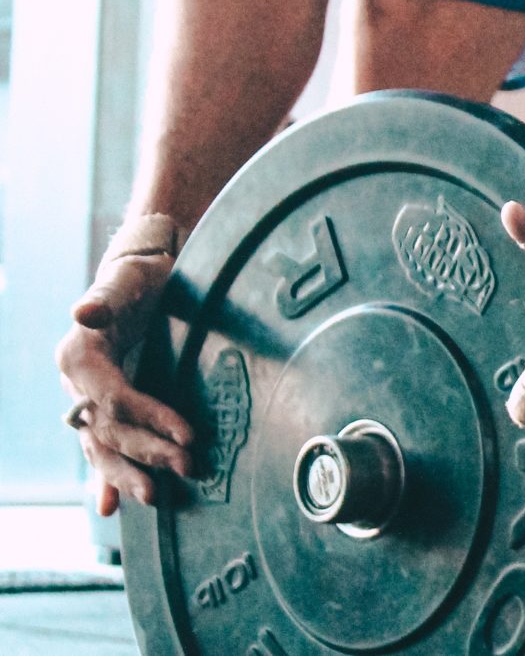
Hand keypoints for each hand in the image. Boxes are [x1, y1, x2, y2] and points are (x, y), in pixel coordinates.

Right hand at [56, 248, 196, 515]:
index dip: (149, 417)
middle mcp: (76, 383)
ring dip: (125, 475)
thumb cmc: (138, 277)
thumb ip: (105, 299)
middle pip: (109, 429)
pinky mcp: (104, 407)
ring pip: (101, 446)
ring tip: (152, 498)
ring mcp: (87, 399)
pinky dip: (106, 477)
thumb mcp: (126, 281)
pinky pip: (102, 447)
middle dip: (146, 453)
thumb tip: (84, 312)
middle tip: (185, 469)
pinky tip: (110, 507)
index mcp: (78, 356)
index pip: (114, 398)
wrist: (139, 277)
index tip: (188, 435)